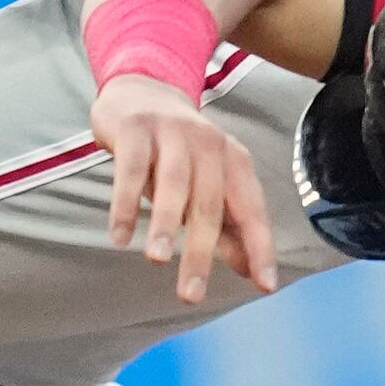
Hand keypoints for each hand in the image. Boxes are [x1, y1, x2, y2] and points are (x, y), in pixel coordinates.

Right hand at [91, 71, 278, 305]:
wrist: (142, 91)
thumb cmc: (178, 152)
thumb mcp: (206, 185)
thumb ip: (226, 227)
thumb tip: (251, 271)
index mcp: (234, 161)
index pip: (251, 210)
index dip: (260, 247)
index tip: (265, 286)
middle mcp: (209, 144)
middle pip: (209, 204)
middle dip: (201, 252)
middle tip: (190, 294)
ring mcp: (172, 133)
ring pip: (173, 184)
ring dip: (166, 223)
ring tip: (158, 260)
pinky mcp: (135, 129)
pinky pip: (130, 170)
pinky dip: (124, 203)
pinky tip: (120, 236)